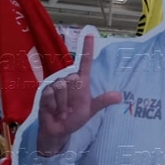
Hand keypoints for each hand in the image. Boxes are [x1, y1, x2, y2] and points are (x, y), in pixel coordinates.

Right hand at [36, 34, 121, 155]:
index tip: (89, 34)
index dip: (87, 48)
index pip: (85, 62)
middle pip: (74, 79)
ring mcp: (56, 85)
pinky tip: (54, 111)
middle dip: (74, 97)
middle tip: (71, 108)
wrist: (59, 130)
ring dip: (64, 104)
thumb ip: (102, 102)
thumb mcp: (91, 110)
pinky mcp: (45, 92)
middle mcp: (68, 80)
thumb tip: (119, 96)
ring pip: (62, 87)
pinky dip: (55, 107)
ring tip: (63, 111)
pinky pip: (51, 95)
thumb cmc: (75, 117)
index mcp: (81, 82)